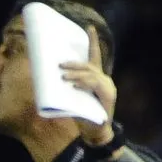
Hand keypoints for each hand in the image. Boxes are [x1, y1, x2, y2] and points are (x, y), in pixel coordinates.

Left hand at [60, 26, 116, 146]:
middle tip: (60, 64)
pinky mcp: (108, 96)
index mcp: (97, 78)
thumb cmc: (84, 116)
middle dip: (74, 64)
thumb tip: (52, 78)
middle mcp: (104, 80)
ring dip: (76, 74)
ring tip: (63, 76)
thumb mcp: (74, 99)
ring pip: (91, 74)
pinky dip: (84, 84)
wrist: (96, 133)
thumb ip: (70, 87)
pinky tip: (74, 85)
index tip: (89, 27)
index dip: (93, 42)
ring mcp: (108, 87)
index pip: (95, 57)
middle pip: (90, 65)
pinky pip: (95, 85)